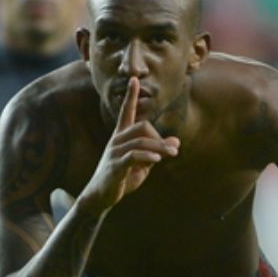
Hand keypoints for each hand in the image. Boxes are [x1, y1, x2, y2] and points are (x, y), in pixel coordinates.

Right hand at [78, 78, 178, 212]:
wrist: (101, 197)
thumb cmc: (122, 178)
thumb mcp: (143, 164)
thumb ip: (156, 151)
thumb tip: (176, 141)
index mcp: (121, 137)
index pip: (126, 112)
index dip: (130, 96)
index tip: (134, 79)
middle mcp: (116, 141)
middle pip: (142, 127)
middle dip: (160, 137)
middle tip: (175, 150)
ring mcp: (114, 153)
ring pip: (140, 141)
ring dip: (160, 147)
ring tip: (173, 154)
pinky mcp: (114, 166)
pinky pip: (132, 156)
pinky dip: (146, 156)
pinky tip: (157, 159)